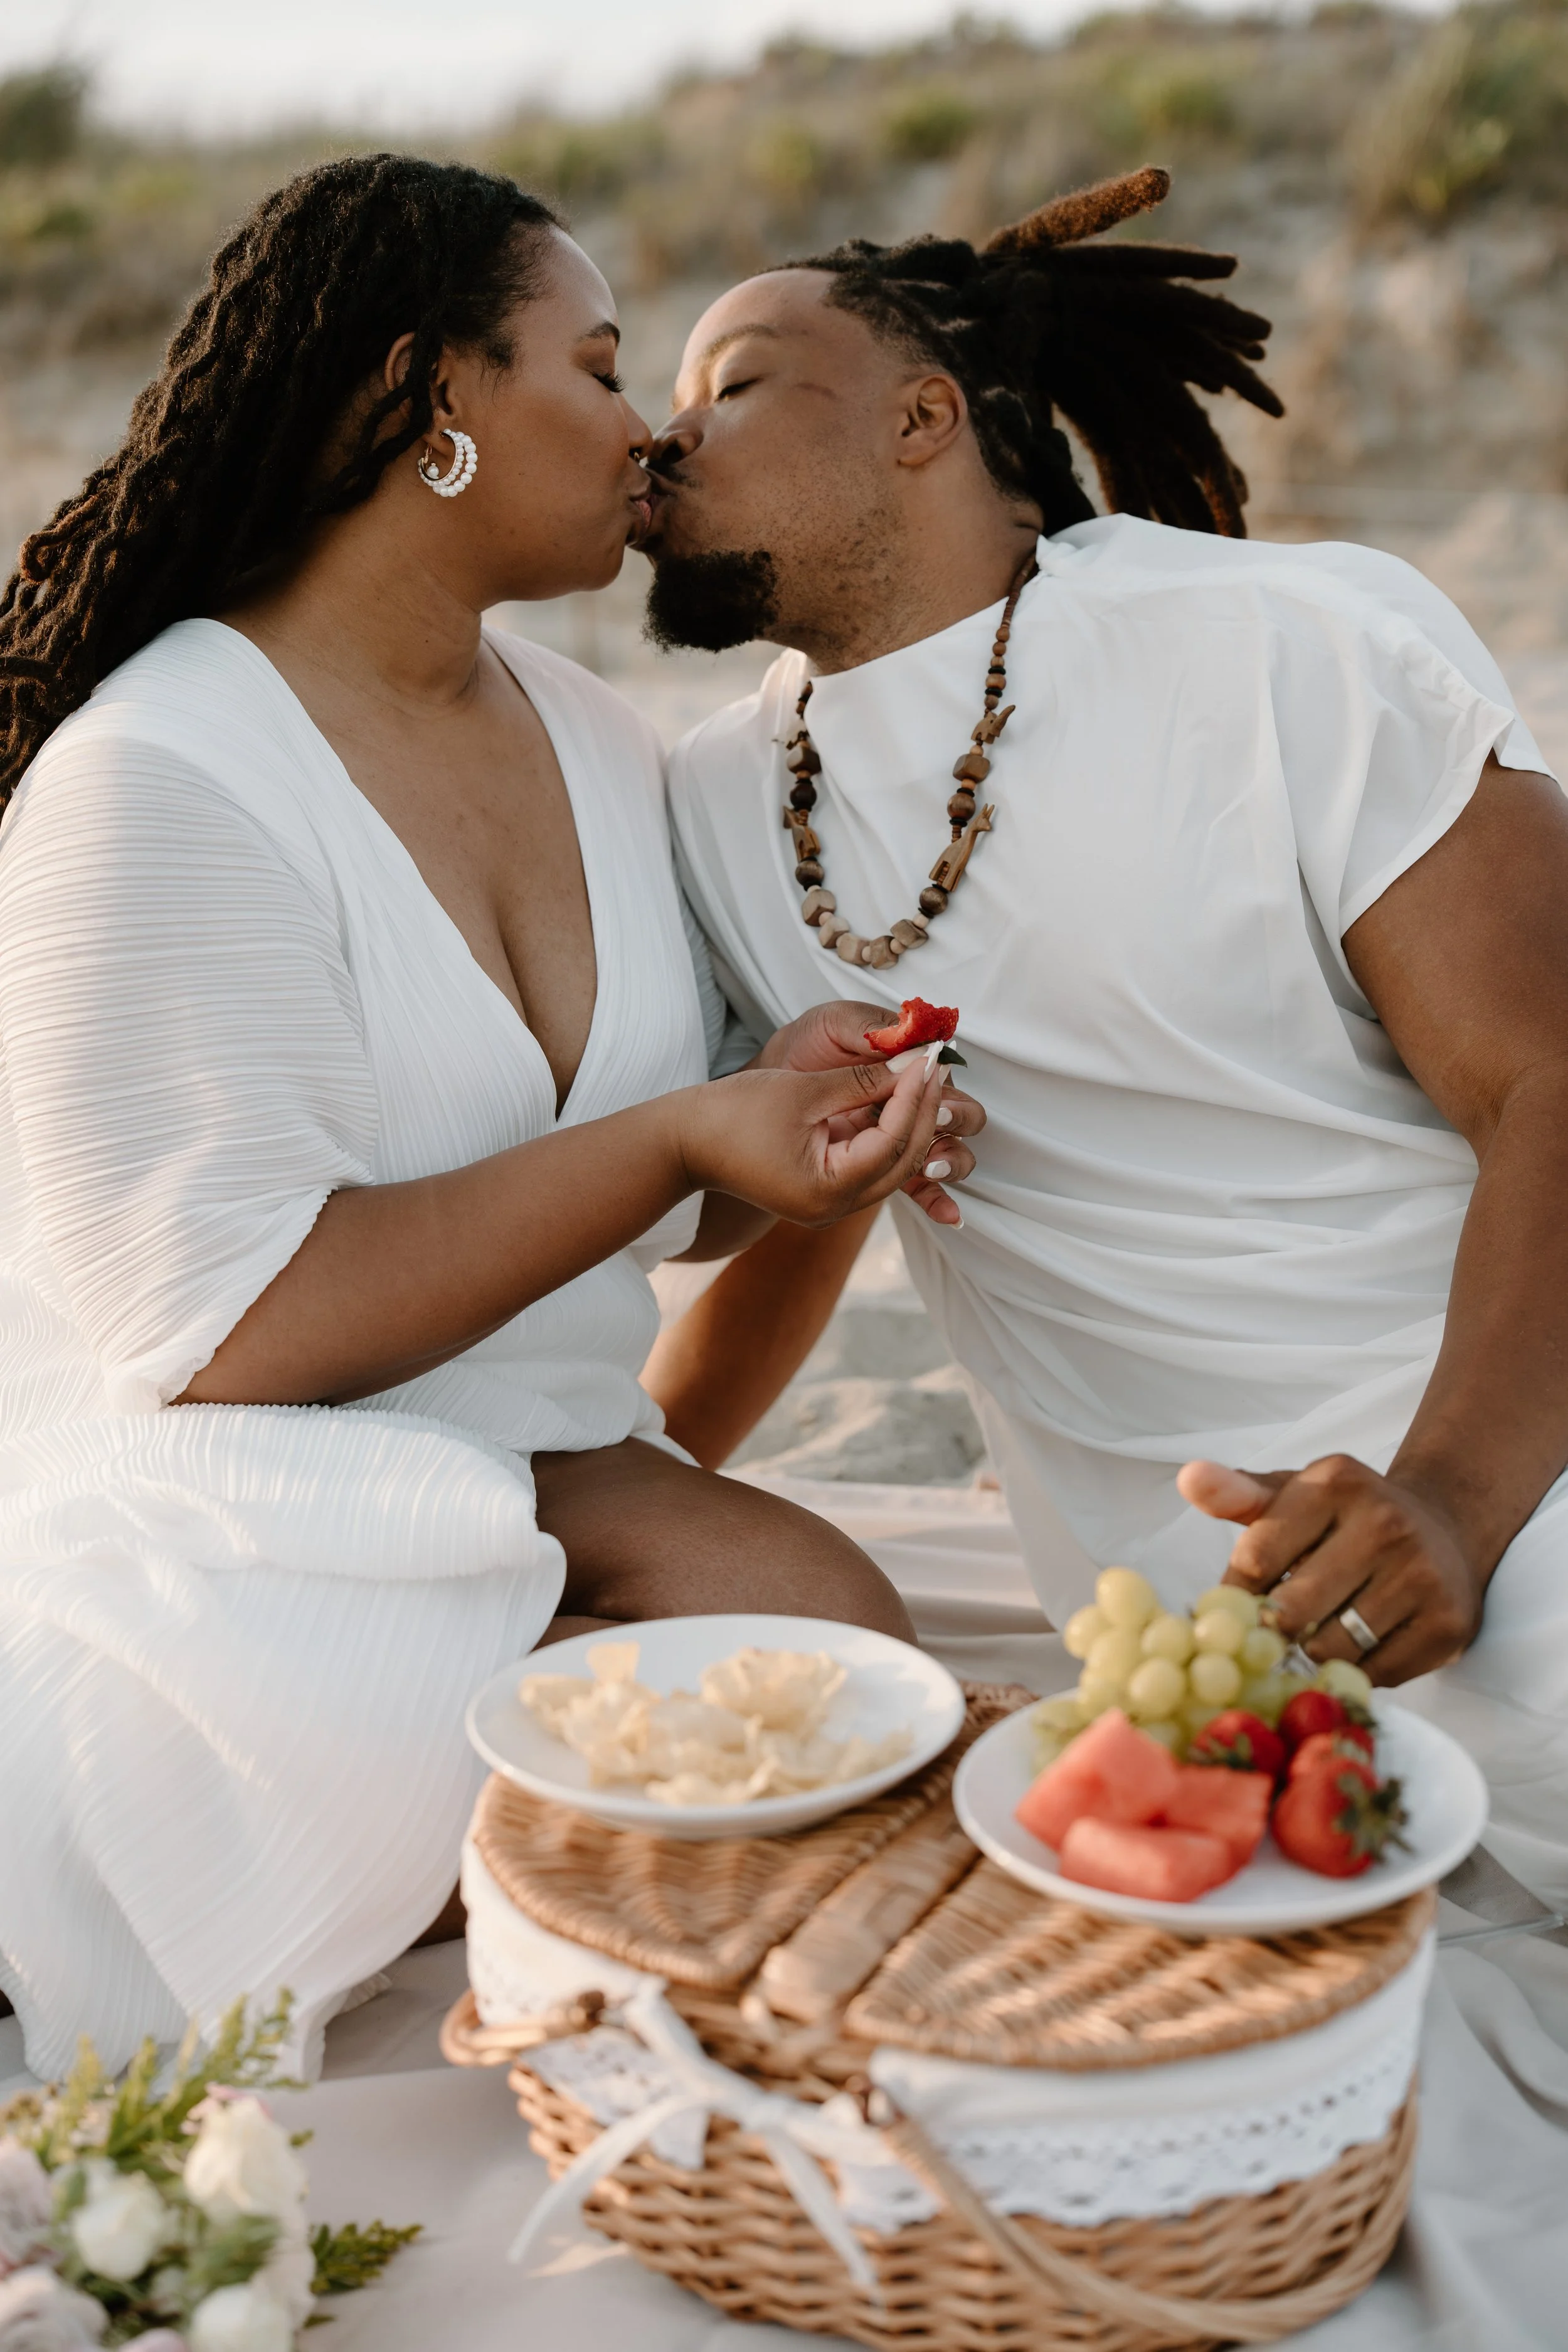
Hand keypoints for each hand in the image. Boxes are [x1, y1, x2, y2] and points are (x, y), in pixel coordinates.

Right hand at [754, 999, 983, 1226]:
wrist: (686, 1142)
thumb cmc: (733, 1114)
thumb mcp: (803, 1091)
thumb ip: (861, 1081)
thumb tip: (911, 1065)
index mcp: (828, 1190)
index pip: (892, 1142)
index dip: (914, 1097)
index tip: (928, 1058)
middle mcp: (835, 1207)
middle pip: (903, 1161)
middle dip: (923, 1111)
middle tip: (936, 1065)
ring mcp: (831, 1203)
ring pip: (893, 1164)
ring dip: (911, 1121)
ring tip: (924, 1077)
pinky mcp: (825, 1189)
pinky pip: (872, 1163)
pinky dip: (889, 1132)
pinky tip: (901, 1098)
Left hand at [1176, 1454, 1488, 1684]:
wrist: (1446, 1531)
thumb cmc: (1346, 1518)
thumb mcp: (1293, 1494)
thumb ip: (1237, 1494)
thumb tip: (1189, 1479)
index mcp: (1336, 1482)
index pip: (1256, 1559)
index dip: (1236, 1595)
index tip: (1238, 1606)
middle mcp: (1385, 1522)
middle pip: (1291, 1610)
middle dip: (1273, 1630)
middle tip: (1274, 1633)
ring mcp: (1421, 1574)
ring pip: (1331, 1648)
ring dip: (1312, 1654)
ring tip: (1316, 1635)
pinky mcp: (1448, 1624)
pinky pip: (1375, 1674)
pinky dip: (1356, 1672)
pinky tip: (1359, 1647)